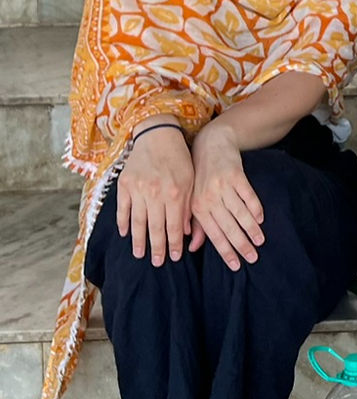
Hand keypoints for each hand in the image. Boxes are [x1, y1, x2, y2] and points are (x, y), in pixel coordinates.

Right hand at [116, 122, 193, 265]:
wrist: (157, 136)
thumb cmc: (179, 160)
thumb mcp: (190, 181)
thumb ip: (188, 207)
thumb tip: (186, 232)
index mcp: (175, 193)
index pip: (173, 226)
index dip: (174, 244)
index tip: (174, 257)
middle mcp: (155, 194)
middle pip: (154, 228)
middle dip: (157, 248)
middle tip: (158, 263)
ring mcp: (137, 189)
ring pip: (137, 222)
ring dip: (138, 241)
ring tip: (139, 254)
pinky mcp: (124, 184)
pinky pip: (122, 208)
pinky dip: (123, 222)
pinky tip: (125, 234)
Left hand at [189, 121, 264, 270]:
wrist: (211, 144)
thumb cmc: (200, 176)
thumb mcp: (192, 200)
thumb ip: (195, 224)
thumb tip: (193, 248)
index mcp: (197, 207)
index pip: (213, 235)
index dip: (225, 251)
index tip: (236, 265)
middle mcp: (209, 198)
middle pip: (229, 227)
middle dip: (242, 245)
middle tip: (253, 258)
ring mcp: (223, 186)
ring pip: (240, 213)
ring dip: (251, 229)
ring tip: (260, 241)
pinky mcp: (236, 175)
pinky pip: (249, 195)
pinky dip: (255, 207)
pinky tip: (261, 218)